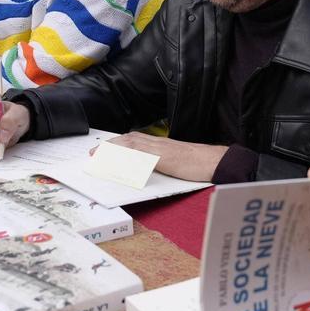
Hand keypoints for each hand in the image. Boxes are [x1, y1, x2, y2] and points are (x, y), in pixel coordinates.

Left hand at [105, 132, 225, 181]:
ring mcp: (160, 149)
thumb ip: (161, 163)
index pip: (134, 140)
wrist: (215, 161)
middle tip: (93, 153)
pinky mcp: (163, 157)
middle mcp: (158, 143)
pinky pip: (141, 156)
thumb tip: (145, 170)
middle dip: (109, 146)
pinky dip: (126, 158)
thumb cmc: (200, 164)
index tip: (103, 149)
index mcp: (161, 144)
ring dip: (113, 150)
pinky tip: (117, 163)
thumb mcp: (176, 162)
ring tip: (99, 156)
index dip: (117, 143)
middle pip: (128, 140)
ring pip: (131, 144)